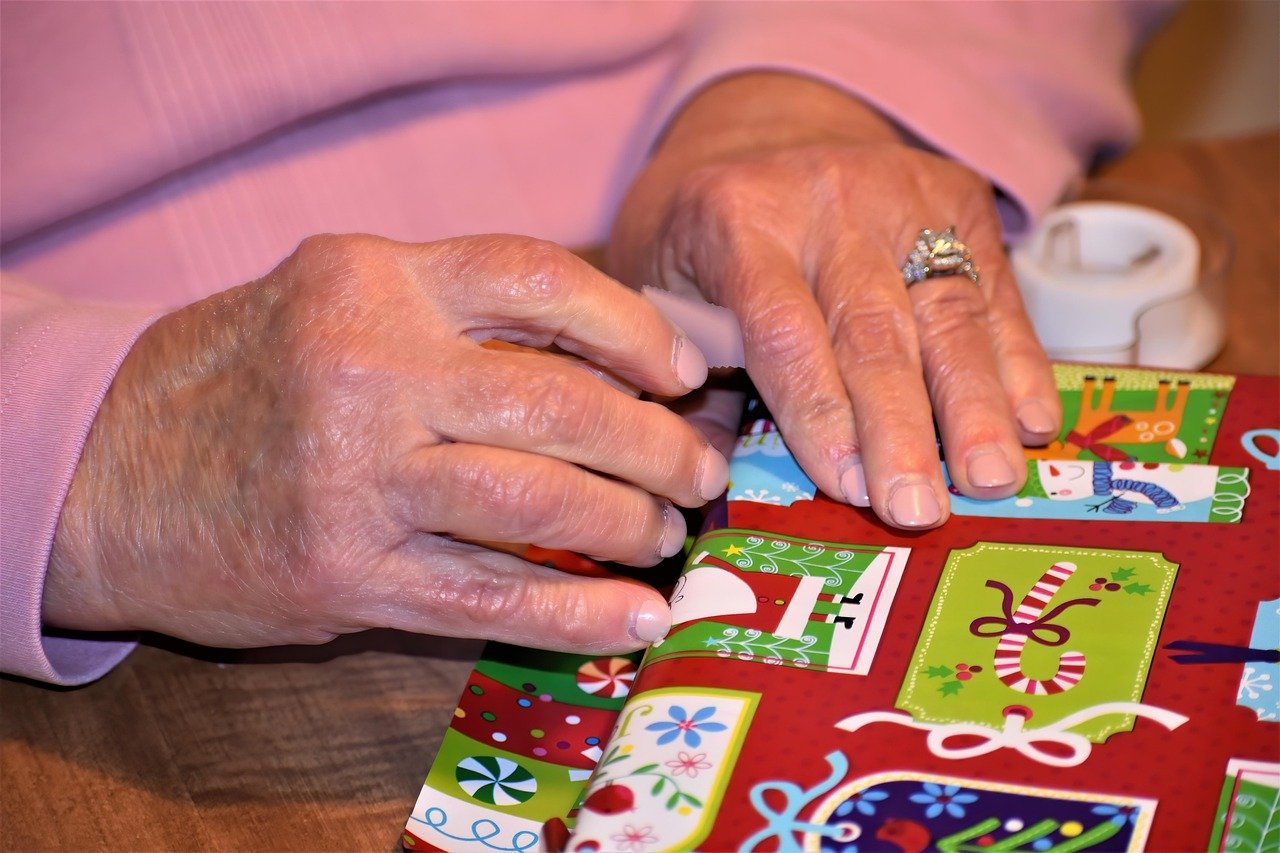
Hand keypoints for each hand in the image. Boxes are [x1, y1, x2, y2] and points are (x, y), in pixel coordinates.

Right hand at [46, 234, 727, 652]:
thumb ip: (454, 315)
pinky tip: (634, 618)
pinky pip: (491, 594)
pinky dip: (578, 611)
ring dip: (629, 524)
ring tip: (667, 535)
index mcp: (374, 280)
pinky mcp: (345, 574)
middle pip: (558, 402)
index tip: (682, 371)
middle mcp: (369, 367)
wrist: (104, 469)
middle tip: (701, 469)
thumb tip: (610, 363)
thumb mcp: (333, 301)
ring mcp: (356, 476)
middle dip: (656, 443)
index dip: (633, 327)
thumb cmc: (239, 376)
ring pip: (537, 500)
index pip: (538, 278)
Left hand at [610, 73, 1059, 528]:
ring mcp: (901, 194)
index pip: (782, 325)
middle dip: (900, 428)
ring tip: (990, 480)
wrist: (760, 135)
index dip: (817, 410)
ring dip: (975, 405)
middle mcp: (826, 199)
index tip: (845, 486)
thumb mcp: (660, 285)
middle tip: (918, 510)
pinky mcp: (959, 198)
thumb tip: (707, 481)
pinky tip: (1036, 425)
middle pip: (873, 327)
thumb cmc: (701, 235)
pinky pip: (994, 292)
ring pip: (947, 311)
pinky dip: (1019, 362)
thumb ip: (689, 379)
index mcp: (736, 220)